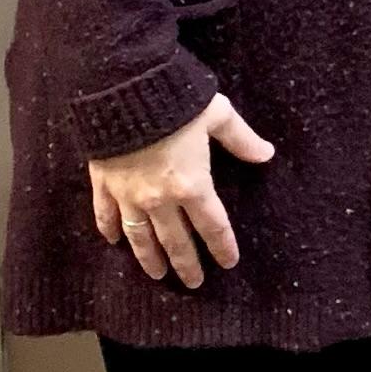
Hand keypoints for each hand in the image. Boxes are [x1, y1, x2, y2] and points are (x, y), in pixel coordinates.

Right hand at [87, 94, 273, 287]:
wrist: (122, 88)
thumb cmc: (175, 101)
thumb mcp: (217, 115)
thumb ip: (241, 138)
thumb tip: (267, 154)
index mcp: (192, 185)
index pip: (212, 225)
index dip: (222, 246)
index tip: (228, 262)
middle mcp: (160, 199)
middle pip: (176, 241)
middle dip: (187, 264)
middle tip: (193, 283)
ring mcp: (128, 195)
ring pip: (140, 237)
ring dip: (149, 258)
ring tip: (157, 275)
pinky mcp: (103, 184)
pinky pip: (105, 215)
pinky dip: (109, 229)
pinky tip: (113, 241)